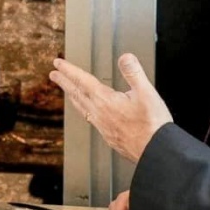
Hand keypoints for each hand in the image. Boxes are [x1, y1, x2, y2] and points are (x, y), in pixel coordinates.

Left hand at [49, 54, 171, 161]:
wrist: (155, 151)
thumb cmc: (152, 125)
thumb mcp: (146, 93)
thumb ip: (133, 73)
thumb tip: (125, 57)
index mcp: (105, 101)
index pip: (82, 81)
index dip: (69, 70)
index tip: (57, 64)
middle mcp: (100, 114)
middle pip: (77, 94)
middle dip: (64, 82)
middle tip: (53, 74)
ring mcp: (102, 126)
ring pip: (82, 108)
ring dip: (72, 96)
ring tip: (67, 91)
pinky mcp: (109, 136)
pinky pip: (90, 119)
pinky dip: (84, 110)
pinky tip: (89, 112)